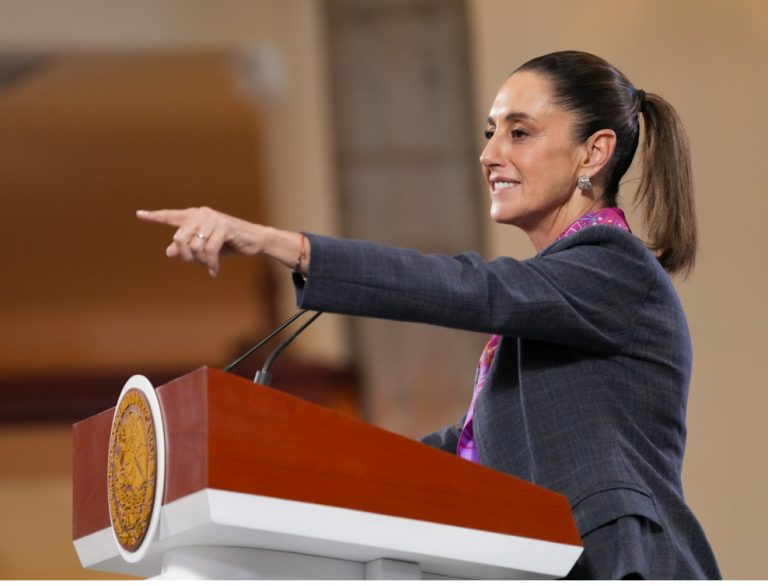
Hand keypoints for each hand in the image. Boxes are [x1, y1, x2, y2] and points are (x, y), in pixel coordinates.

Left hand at [136, 207, 262, 276]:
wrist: (254, 240)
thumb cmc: (229, 244)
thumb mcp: (205, 248)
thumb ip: (188, 248)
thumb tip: (169, 251)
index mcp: (195, 216)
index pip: (171, 216)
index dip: (155, 216)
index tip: (139, 214)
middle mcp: (201, 214)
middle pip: (179, 239)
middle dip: (186, 256)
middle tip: (198, 264)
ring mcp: (212, 218)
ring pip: (194, 246)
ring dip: (201, 261)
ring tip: (209, 266)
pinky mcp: (223, 226)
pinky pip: (209, 250)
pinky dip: (211, 264)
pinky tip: (215, 271)